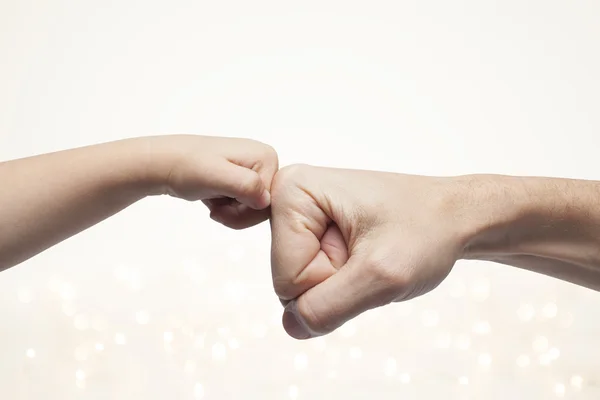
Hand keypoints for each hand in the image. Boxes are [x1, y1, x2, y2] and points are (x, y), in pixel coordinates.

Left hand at [146, 135, 278, 228]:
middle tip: (216, 209)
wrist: (164, 163)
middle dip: (239, 214)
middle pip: (265, 206)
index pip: (272, 201)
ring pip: (254, 209)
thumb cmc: (186, 166)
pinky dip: (229, 209)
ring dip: (232, 213)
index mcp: (266, 157)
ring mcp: (253, 170)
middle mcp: (264, 161)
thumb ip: (245, 186)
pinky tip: (214, 200)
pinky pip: (245, 205)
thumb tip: (266, 200)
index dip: (247, 212)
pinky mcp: (242, 179)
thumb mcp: (216, 176)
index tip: (222, 208)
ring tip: (213, 201)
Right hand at [270, 164, 468, 338]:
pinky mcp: (311, 230)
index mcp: (292, 191)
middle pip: (287, 281)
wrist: (453, 217)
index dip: (331, 281)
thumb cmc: (426, 230)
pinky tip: (363, 254)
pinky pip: (312, 279)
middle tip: (369, 255)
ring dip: (341, 282)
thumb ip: (329, 307)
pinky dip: (343, 279)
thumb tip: (291, 327)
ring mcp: (298, 215)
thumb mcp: (382, 275)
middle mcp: (287, 198)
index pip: (286, 278)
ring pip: (300, 285)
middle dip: (334, 282)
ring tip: (369, 252)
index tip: (366, 252)